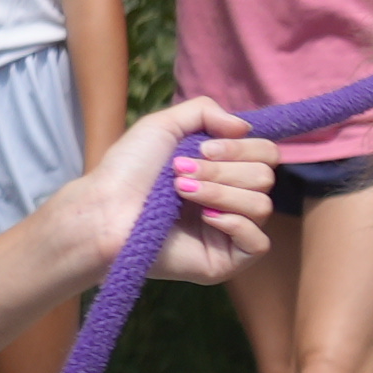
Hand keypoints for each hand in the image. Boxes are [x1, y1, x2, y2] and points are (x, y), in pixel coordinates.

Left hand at [64, 101, 277, 289]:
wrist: (106, 209)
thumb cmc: (128, 170)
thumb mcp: (165, 125)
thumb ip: (206, 112)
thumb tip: (244, 127)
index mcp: (222, 170)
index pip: (265, 155)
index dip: (241, 147)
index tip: (203, 149)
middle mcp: (230, 199)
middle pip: (265, 177)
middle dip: (222, 170)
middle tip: (181, 173)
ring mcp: (229, 232)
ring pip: (261, 206)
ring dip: (219, 192)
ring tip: (181, 192)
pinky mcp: (226, 261)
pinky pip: (258, 243)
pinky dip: (235, 224)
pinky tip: (206, 219)